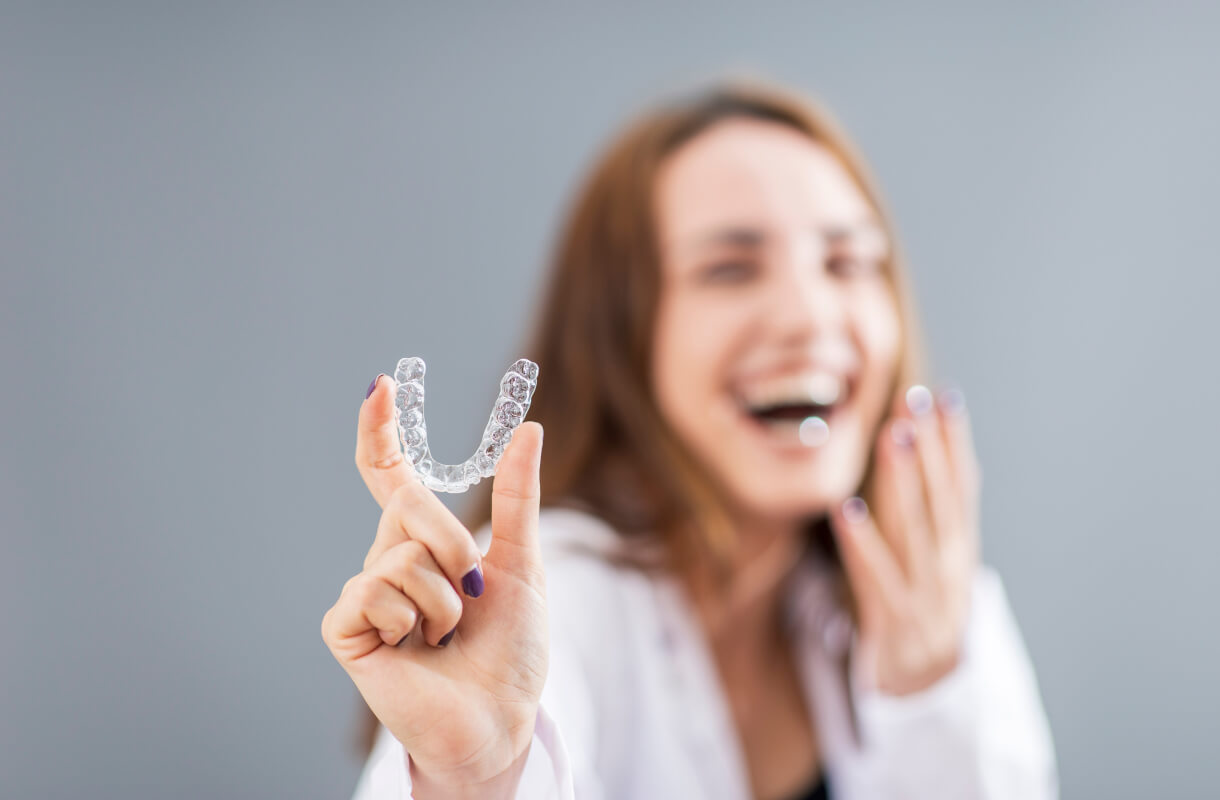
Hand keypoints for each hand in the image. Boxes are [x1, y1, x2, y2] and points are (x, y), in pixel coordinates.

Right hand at [321, 375, 547, 794]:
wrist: (500, 718)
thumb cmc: (510, 651)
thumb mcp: (523, 563)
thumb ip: (518, 497)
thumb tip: (529, 429)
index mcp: (424, 541)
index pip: (390, 475)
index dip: (381, 431)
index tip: (381, 384)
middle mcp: (388, 558)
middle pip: (407, 504)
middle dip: (456, 544)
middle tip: (474, 589)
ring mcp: (365, 592)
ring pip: (400, 554)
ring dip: (444, 599)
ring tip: (446, 636)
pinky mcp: (346, 627)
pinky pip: (374, 591)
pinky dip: (411, 621)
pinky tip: (414, 649)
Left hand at [830, 385, 980, 695]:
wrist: (927, 699)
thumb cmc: (919, 616)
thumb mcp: (930, 566)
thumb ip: (924, 517)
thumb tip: (914, 453)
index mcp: (960, 552)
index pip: (963, 488)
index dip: (955, 442)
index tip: (945, 396)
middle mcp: (950, 570)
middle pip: (942, 500)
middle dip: (930, 447)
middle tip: (915, 399)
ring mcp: (926, 598)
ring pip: (916, 531)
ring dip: (905, 481)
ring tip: (893, 436)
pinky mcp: (895, 625)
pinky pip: (876, 578)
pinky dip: (863, 542)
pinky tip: (846, 508)